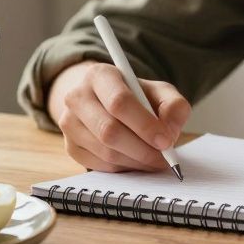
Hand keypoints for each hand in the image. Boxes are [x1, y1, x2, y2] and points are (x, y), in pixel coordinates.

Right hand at [48, 61, 190, 172]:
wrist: (105, 102)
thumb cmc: (136, 97)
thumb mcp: (159, 92)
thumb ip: (173, 106)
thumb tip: (169, 132)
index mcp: (100, 75)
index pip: (119, 102)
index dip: (144, 125)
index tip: (165, 141)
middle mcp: (77, 96)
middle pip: (109, 130)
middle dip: (142, 149)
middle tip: (163, 158)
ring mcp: (69, 123)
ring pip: (105, 152)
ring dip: (135, 161)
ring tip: (153, 159)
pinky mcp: (70, 146)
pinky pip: (99, 165)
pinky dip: (123, 167)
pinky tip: (135, 160)